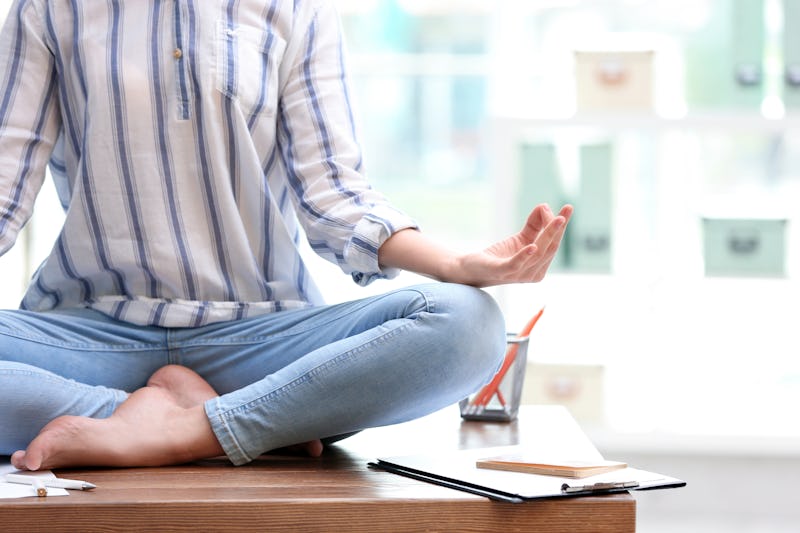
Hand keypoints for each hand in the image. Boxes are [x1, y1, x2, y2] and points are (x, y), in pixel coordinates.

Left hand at [450, 204, 572, 286]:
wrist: (471, 269)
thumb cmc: (498, 256)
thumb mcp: (519, 238)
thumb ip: (534, 225)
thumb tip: (544, 206)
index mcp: (539, 266)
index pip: (553, 245)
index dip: (560, 227)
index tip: (567, 208)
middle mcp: (532, 273)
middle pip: (549, 249)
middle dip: (557, 230)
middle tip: (564, 212)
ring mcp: (517, 275)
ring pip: (538, 254)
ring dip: (547, 235)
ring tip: (555, 219)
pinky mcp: (501, 272)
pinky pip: (515, 264)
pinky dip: (524, 255)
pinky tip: (531, 246)